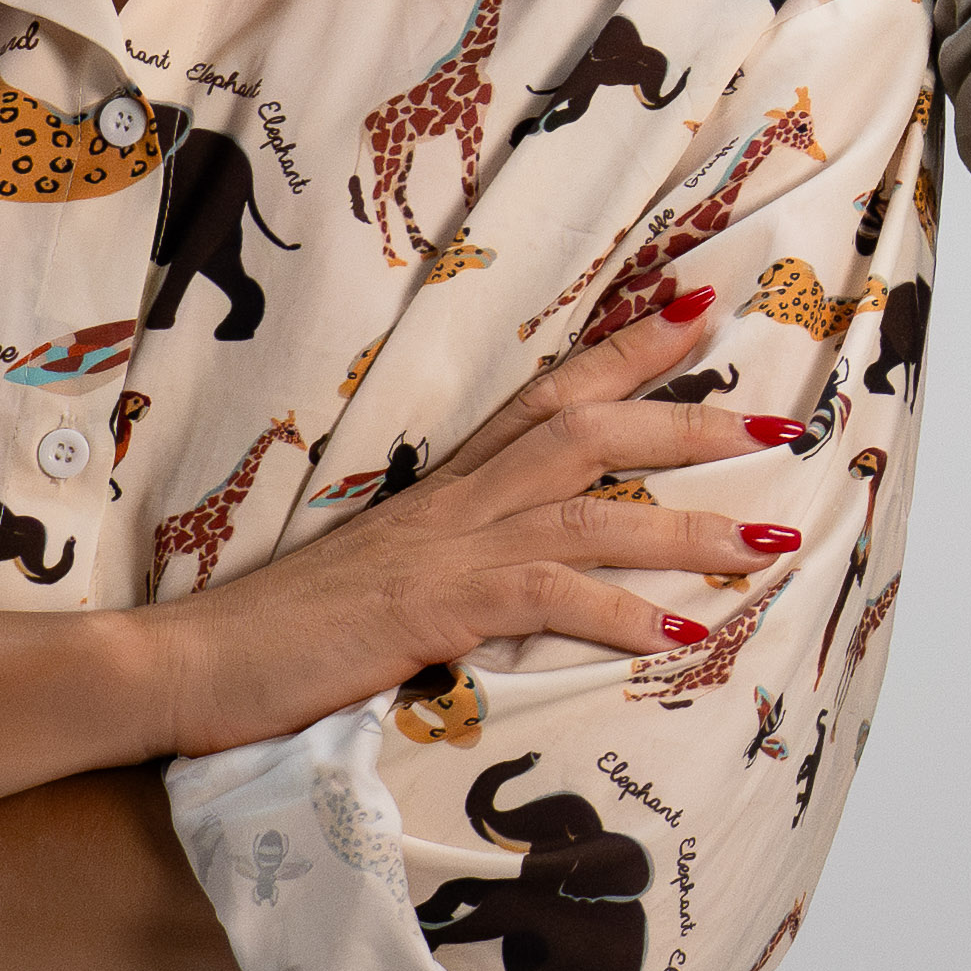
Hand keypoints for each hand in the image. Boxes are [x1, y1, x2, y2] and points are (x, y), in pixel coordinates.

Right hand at [137, 283, 806, 743]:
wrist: (186, 666)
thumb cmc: (286, 633)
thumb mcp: (390, 581)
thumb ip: (457, 562)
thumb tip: (524, 569)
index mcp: (447, 488)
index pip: (549, 393)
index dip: (628, 347)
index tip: (701, 304)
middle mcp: (455, 502)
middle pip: (589, 428)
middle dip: (691, 421)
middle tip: (785, 418)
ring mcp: (444, 550)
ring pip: (590, 509)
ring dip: (689, 524)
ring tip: (773, 540)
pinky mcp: (430, 610)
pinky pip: (543, 595)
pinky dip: (617, 613)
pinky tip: (679, 636)